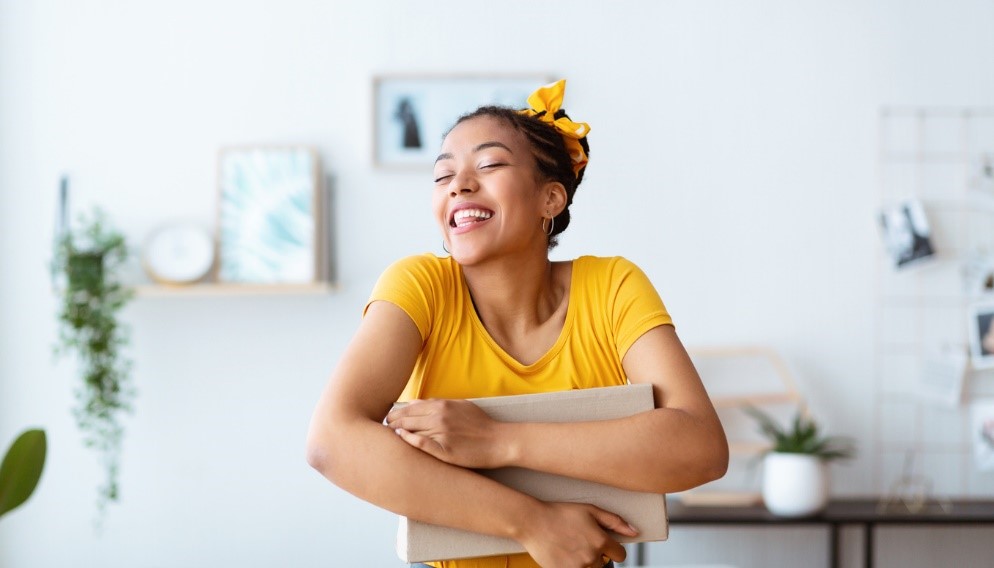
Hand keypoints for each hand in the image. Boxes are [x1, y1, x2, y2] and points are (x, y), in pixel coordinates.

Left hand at [385, 399, 507, 468]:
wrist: (499, 441)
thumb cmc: (481, 424)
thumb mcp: (460, 406)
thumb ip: (438, 403)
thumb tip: (417, 403)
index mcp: (442, 405)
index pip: (410, 407)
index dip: (396, 413)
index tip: (389, 419)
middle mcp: (439, 416)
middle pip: (406, 418)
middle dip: (392, 423)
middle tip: (384, 428)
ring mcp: (441, 432)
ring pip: (410, 430)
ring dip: (397, 432)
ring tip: (386, 437)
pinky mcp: (444, 449)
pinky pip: (421, 443)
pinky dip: (408, 440)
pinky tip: (401, 439)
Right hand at [517, 501, 638, 567]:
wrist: (533, 522)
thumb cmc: (560, 513)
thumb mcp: (590, 510)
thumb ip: (615, 521)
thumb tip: (635, 532)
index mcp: (600, 540)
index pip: (621, 555)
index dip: (613, 549)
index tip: (604, 545)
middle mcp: (591, 556)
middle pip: (604, 564)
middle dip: (596, 556)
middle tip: (580, 543)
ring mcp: (577, 567)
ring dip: (584, 563)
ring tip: (571, 548)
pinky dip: (572, 566)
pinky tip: (564, 555)